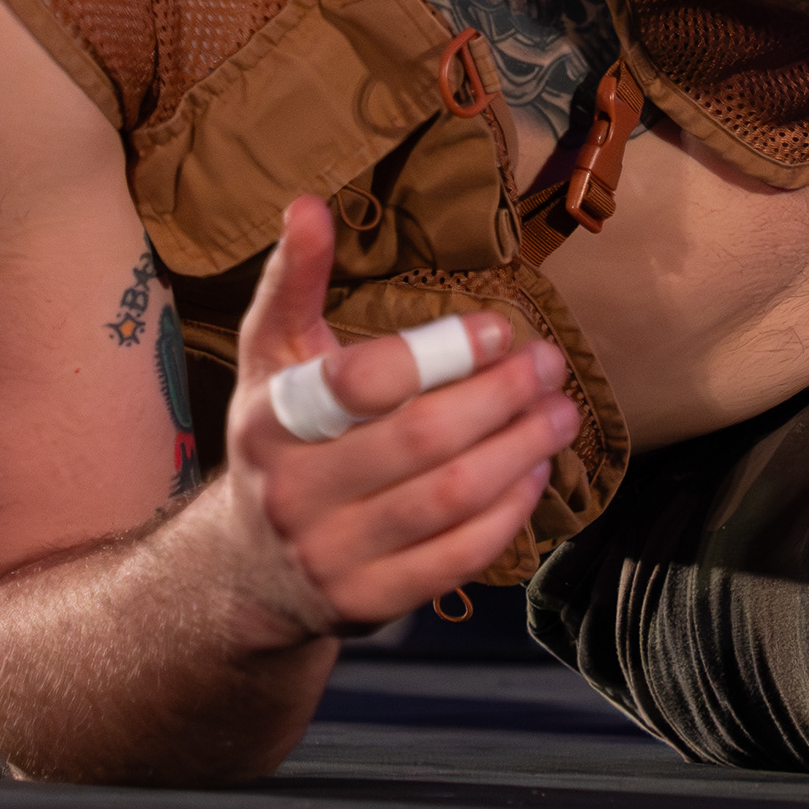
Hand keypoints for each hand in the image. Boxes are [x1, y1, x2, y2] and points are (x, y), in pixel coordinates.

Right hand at [217, 195, 579, 637]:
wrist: (247, 570)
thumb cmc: (280, 442)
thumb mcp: (272, 360)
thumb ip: (295, 283)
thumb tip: (307, 203)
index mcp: (270, 421)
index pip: (358, 382)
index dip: (439, 352)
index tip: (499, 328)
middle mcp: (291, 493)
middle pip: (419, 441)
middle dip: (501, 397)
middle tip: (550, 366)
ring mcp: (328, 556)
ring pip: (447, 500)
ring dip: (519, 451)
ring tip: (561, 414)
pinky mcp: (367, 604)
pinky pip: (455, 557)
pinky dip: (507, 514)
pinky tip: (534, 475)